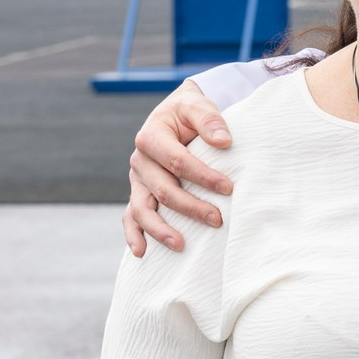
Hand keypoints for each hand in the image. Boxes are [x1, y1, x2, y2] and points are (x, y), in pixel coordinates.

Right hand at [122, 81, 234, 255]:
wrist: (175, 114)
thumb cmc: (189, 111)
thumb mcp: (198, 105)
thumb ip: (209, 119)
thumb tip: (224, 141)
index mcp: (151, 137)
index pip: (177, 161)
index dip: (202, 176)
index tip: (228, 188)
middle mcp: (139, 161)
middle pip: (162, 190)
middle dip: (190, 207)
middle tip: (218, 220)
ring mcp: (137, 180)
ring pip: (142, 209)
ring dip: (160, 229)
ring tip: (181, 245)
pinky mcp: (139, 192)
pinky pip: (130, 217)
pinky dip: (133, 235)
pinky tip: (141, 253)